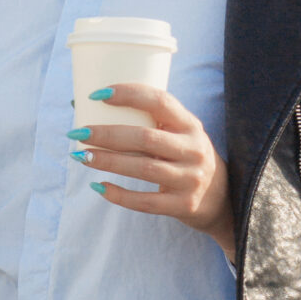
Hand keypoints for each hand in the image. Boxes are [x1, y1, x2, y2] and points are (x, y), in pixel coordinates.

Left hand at [72, 83, 235, 262]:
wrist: (221, 198)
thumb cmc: (185, 157)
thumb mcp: (180, 135)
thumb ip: (148, 123)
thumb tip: (89, 108)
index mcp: (191, 125)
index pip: (160, 102)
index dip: (129, 95)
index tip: (98, 94)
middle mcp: (193, 150)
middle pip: (145, 137)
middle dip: (107, 134)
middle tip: (79, 132)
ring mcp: (190, 179)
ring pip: (142, 168)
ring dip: (108, 161)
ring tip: (81, 156)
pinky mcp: (182, 205)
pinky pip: (145, 201)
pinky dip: (119, 195)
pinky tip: (98, 186)